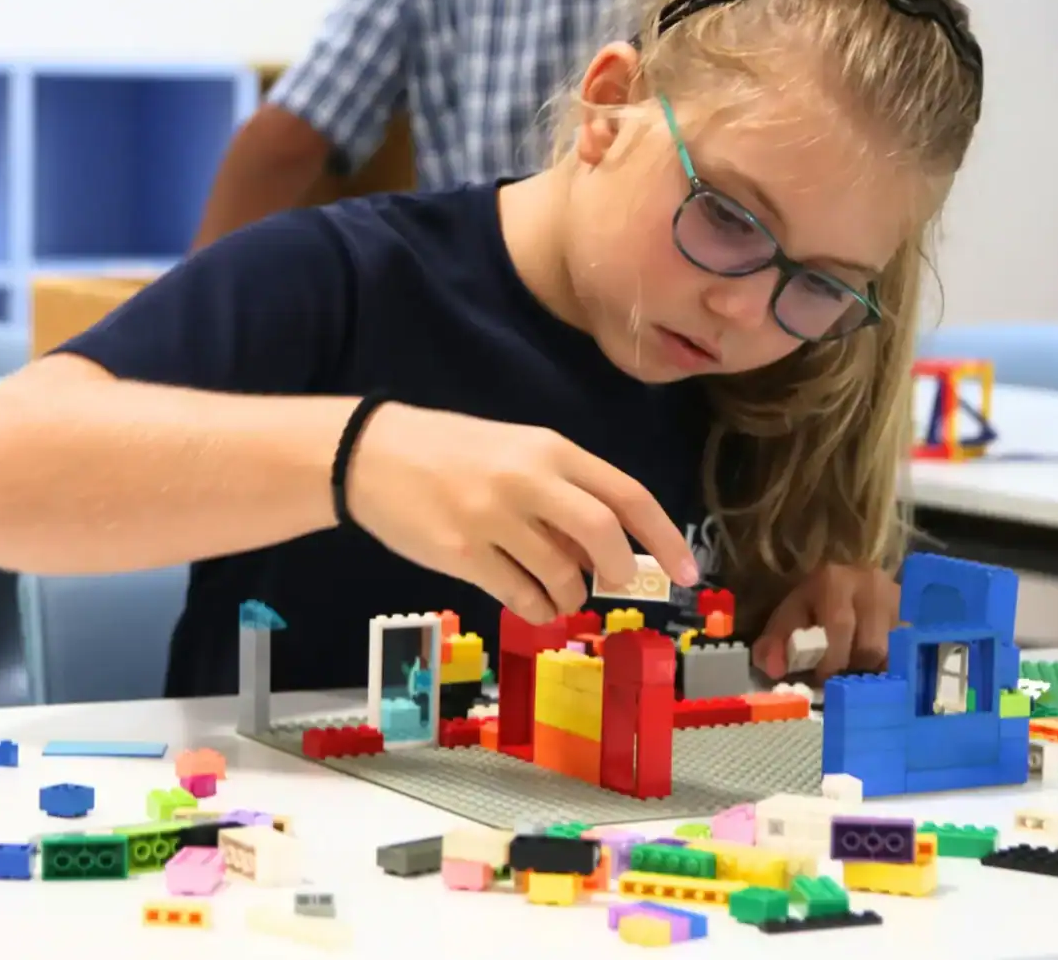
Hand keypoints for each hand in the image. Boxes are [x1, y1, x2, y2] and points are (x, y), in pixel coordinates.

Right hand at [345, 403, 699, 623]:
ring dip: (572, 596)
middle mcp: (527, 479)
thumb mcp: (513, 450)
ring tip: (560, 594)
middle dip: (619, 569)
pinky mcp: (461, 554)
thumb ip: (560, 489)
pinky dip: (539, 610)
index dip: (665, 537)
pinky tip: (533, 604)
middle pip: (603, 533)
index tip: (689, 572)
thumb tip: (602, 549)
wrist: (369, 453)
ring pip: (561, 573)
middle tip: (612, 584)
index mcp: (548, 448)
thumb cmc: (449, 451)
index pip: (627, 494)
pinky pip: (520, 596)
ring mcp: (492, 518)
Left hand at [751, 564, 899, 680]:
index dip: (830, 661)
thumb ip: (774, 643)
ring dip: (875, 673)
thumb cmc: (814, 607)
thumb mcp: (790, 618)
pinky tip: (880, 676)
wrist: (850, 586)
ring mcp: (901, 601)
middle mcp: (872, 585)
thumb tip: (774, 668)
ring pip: (894, 654)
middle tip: (840, 685)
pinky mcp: (918, 618)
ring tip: (858, 677)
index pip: (839, 625)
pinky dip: (893, 670)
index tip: (821, 681)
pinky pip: (911, 655)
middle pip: (871, 645)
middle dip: (852, 671)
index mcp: (835, 580)